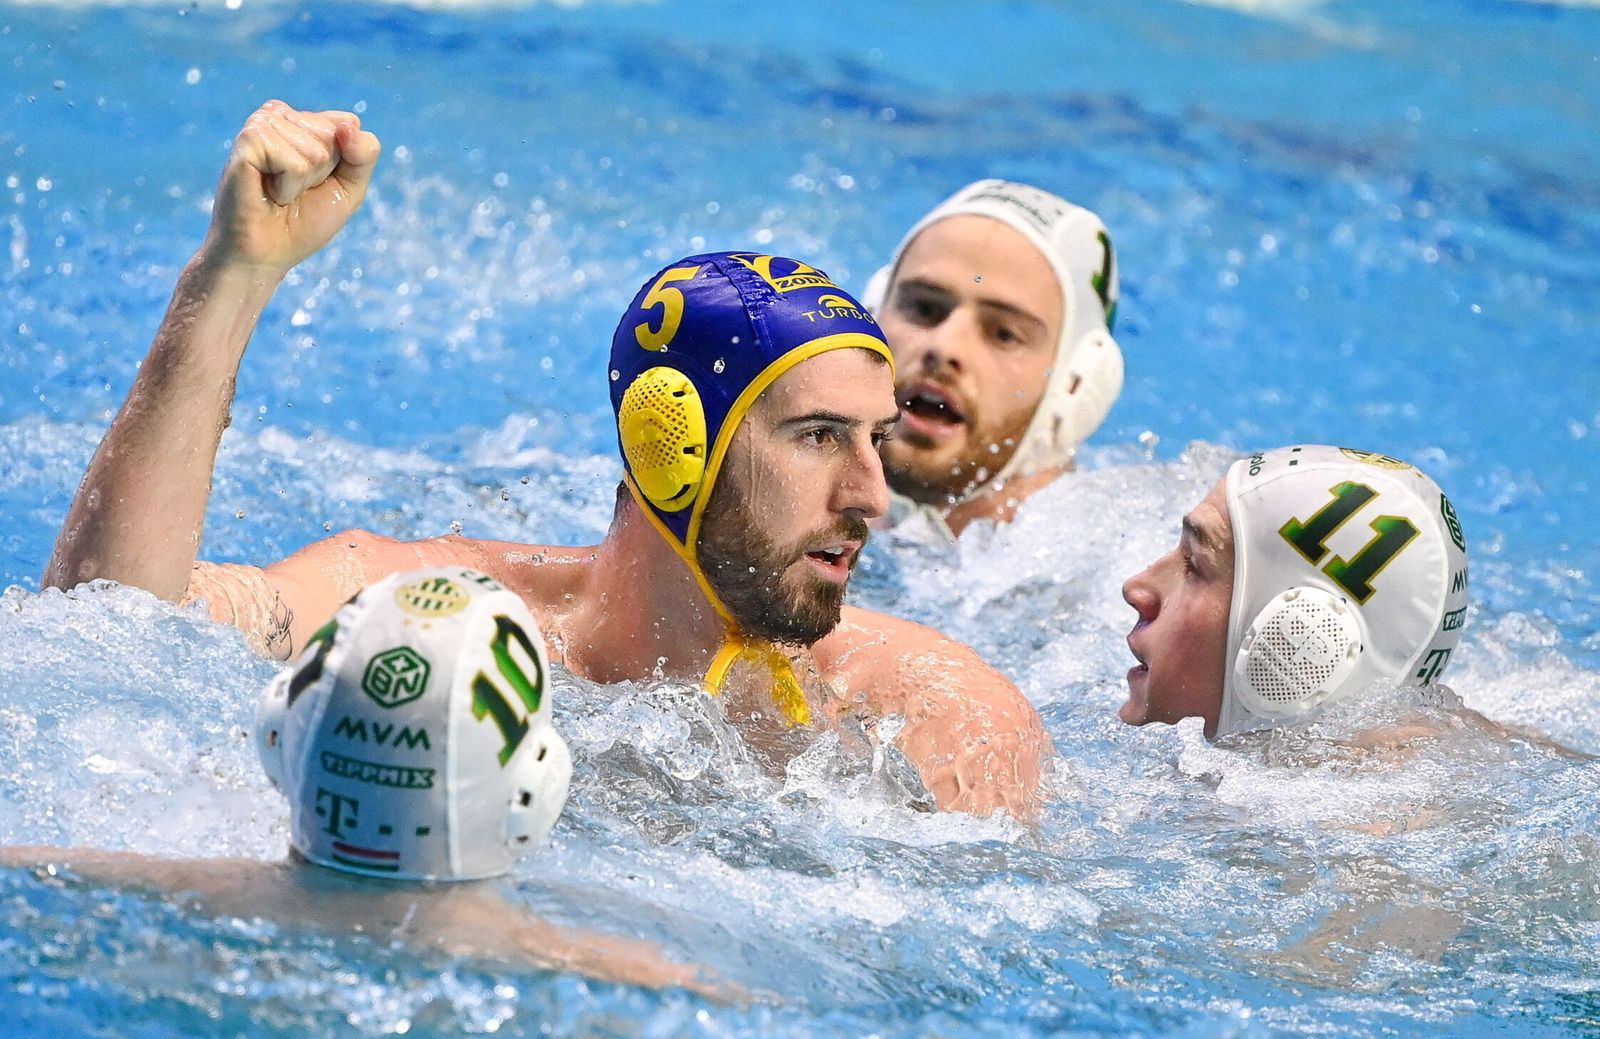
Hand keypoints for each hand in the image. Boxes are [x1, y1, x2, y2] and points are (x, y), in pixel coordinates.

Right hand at [199, 100, 380, 274]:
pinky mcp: (248, 140)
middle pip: (336, 135)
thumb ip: (364, 155)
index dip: (344, 164)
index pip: (350, 124)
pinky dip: (288, 187)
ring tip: (279, 191)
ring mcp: (262, 124)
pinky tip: (268, 191)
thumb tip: (348, 125)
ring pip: (316, 150)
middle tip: (294, 189)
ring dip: (303, 182)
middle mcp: (280, 115)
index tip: (318, 182)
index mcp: (303, 120)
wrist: (266, 253)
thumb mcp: (349, 188)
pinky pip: (294, 163)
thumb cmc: (303, 222)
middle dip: (323, 173)